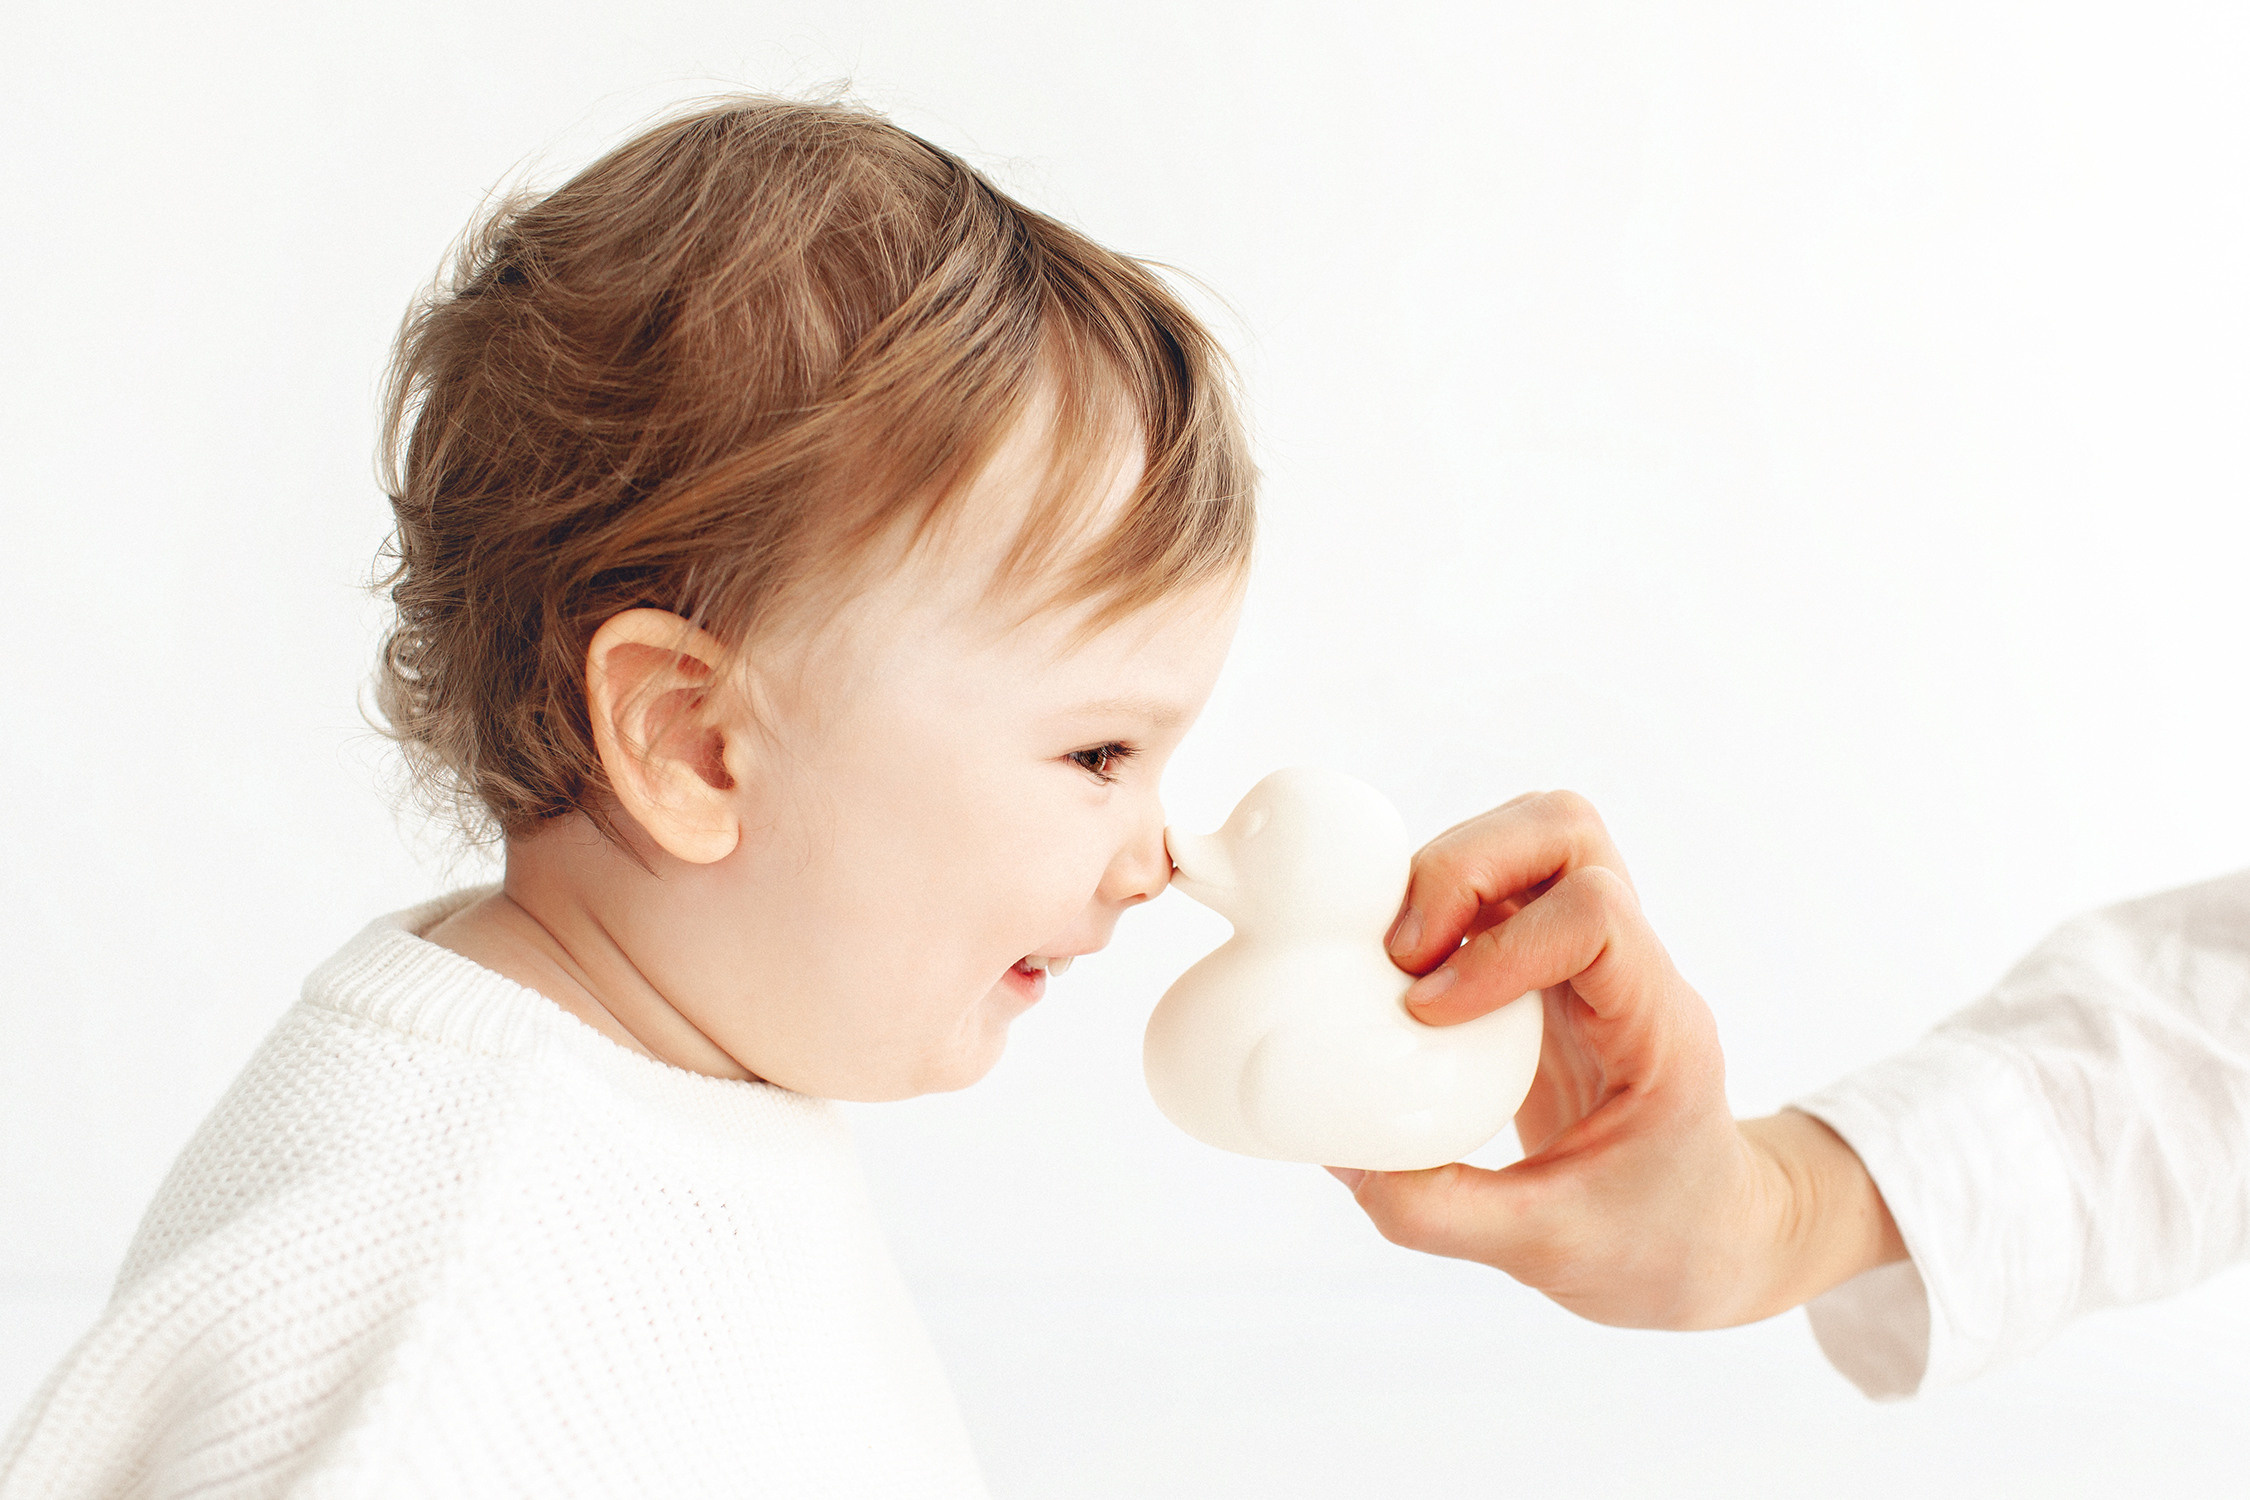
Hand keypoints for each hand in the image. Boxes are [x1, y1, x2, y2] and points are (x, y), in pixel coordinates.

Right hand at [1330, 791, 1903, 1328]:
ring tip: (1391, 953)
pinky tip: (1394, 967)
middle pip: (1563, 830)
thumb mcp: (1549, 1252)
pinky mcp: (1545, 960)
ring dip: (1447, 867)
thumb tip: (1337, 1149)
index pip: (1597, 916)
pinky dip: (1433, 897)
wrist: (1712, 1234)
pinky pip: (1493, 879)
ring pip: (1530, 834)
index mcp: (1657, 1025)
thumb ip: (1442, 1211)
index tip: (1430, 1013)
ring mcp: (1588, 954)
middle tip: (1397, 955)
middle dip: (1462, 867)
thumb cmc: (1659, 1242)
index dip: (1500, 945)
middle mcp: (1630, 964)